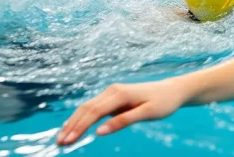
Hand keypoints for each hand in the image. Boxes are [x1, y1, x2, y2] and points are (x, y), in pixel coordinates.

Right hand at [57, 79, 187, 145]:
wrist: (174, 90)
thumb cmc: (164, 102)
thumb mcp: (147, 113)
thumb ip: (123, 121)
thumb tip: (99, 132)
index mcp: (120, 93)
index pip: (93, 112)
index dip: (78, 127)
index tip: (67, 142)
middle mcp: (113, 90)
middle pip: (86, 109)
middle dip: (72, 126)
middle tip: (59, 144)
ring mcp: (112, 92)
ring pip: (87, 107)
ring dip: (74, 122)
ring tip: (62, 138)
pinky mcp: (113, 97)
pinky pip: (93, 107)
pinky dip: (81, 118)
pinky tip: (73, 128)